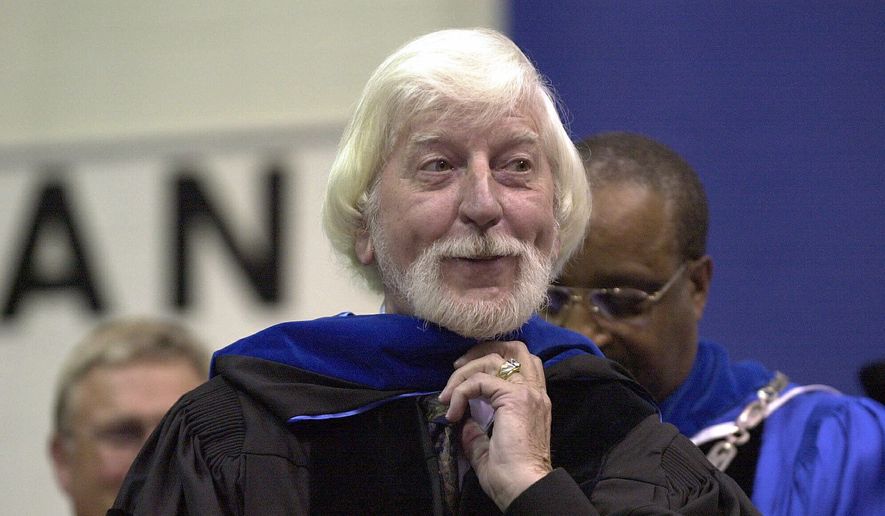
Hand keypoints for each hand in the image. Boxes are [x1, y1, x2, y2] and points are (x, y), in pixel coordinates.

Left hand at [438, 340, 552, 509]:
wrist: (524, 487)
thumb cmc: (510, 476)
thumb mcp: (488, 449)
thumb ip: (477, 432)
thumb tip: (463, 419)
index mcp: (535, 401)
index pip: (520, 362)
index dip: (490, 362)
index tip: (463, 385)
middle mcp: (535, 392)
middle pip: (514, 348)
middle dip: (482, 351)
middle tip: (457, 368)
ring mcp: (527, 392)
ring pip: (494, 359)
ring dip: (465, 371)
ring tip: (447, 393)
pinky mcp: (514, 398)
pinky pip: (479, 381)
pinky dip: (461, 392)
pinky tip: (453, 412)